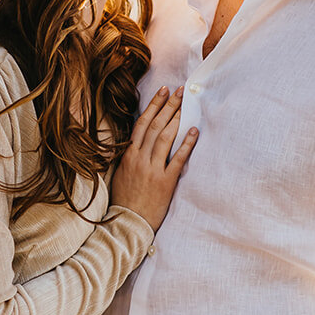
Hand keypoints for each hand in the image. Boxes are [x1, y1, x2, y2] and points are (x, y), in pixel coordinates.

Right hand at [110, 86, 197, 231]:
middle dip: (168, 105)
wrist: (127, 223)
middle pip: (155, 126)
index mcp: (128, 155)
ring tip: (186, 104)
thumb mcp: (119, 174)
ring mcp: (152, 170)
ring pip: (165, 138)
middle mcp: (140, 159)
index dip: (154, 105)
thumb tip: (135, 142)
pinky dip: (186, 144)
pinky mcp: (165, 182)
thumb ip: (127, 157)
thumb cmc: (123, 201)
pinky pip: (177, 159)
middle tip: (179, 91)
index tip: (163, 91)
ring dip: (176, 119)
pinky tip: (194, 131)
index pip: (141, 123)